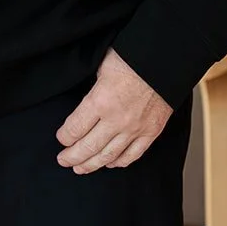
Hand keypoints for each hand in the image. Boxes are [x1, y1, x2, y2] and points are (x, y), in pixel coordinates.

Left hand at [55, 48, 171, 172]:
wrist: (165, 59)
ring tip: (80, 168)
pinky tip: (110, 163)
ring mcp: (135, 128)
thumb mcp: (102, 66)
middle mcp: (117, 119)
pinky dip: (119, 162)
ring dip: (92, 164)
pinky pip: (133, 154)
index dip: (64, 136)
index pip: (75, 128)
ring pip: (108, 156)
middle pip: (88, 147)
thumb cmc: (133, 57)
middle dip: (72, 156)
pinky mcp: (151, 132)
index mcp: (101, 101)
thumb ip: (93, 90)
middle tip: (63, 160)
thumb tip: (86, 104)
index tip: (61, 138)